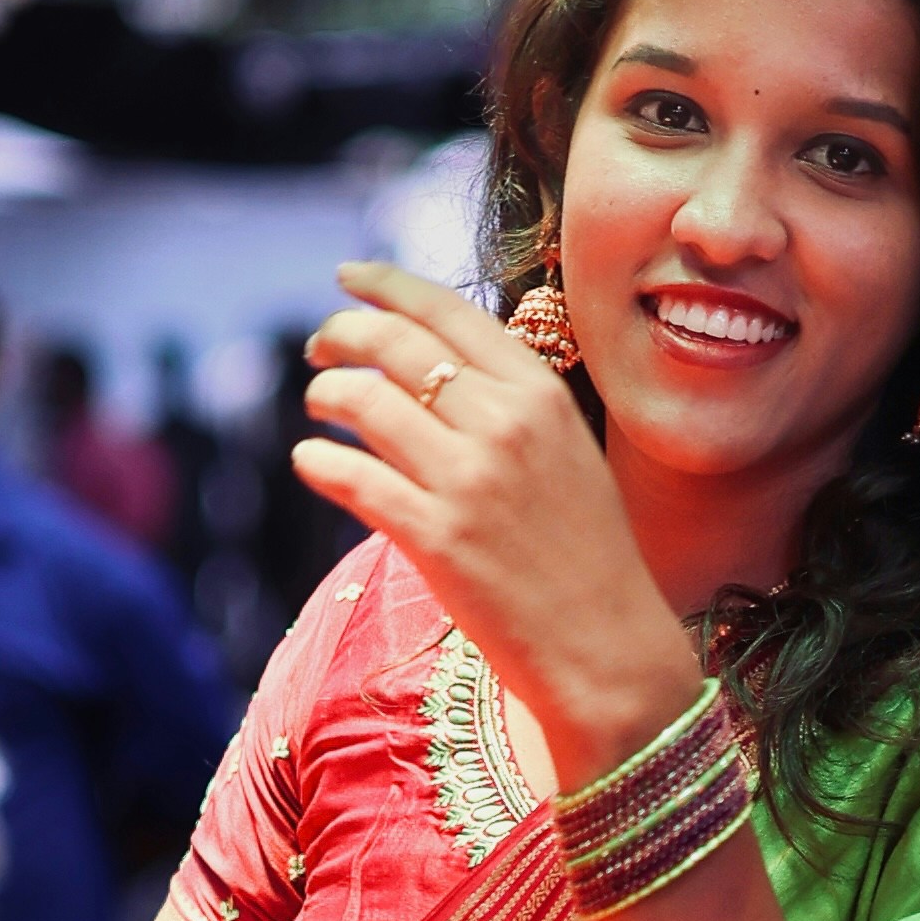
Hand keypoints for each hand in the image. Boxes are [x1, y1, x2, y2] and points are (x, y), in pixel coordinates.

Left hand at [297, 262, 691, 777]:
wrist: (607, 645)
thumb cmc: (585, 554)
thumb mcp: (567, 452)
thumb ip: (510, 404)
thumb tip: (434, 365)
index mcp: (540, 394)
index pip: (449, 313)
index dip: (389, 286)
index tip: (349, 275)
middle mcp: (505, 423)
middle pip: (396, 346)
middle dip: (343, 334)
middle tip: (319, 346)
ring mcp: (469, 479)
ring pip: (365, 403)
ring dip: (326, 396)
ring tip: (319, 406)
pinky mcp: (436, 536)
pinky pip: (351, 477)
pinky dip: (318, 461)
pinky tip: (312, 460)